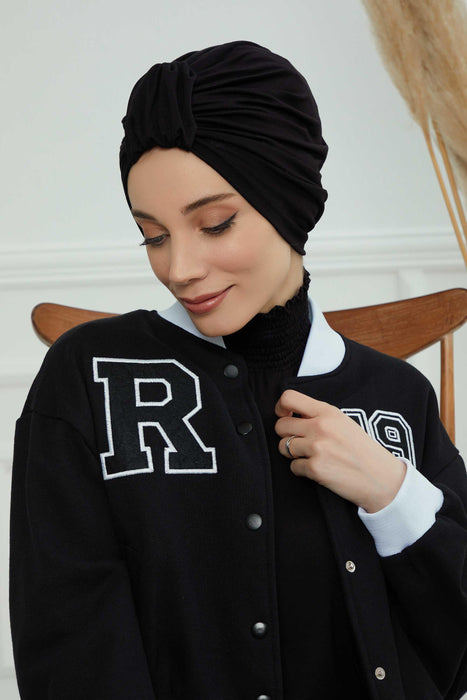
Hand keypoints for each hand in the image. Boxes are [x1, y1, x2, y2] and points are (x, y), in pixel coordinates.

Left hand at [275, 390, 406, 512]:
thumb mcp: (344, 423)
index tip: (285, 417)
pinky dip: (302, 470)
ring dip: (293, 454)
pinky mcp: (315, 469)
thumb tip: (289, 415)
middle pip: (280, 426)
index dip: (280, 408)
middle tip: (300, 442)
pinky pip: (293, 467)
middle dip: (285, 435)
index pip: (289, 398)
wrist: (382, 479)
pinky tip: (319, 470)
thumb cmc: (363, 450)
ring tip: (311, 456)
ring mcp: (317, 448)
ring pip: (283, 447)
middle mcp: (320, 427)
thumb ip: (319, 416)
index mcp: (328, 412)